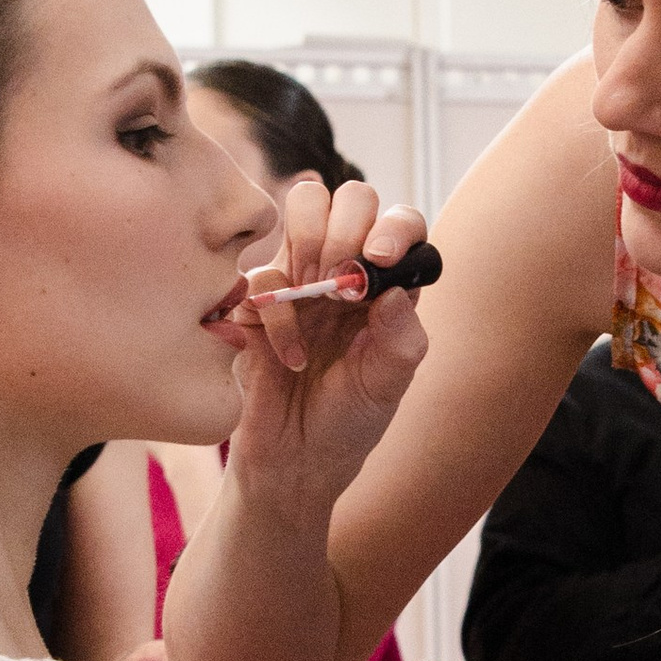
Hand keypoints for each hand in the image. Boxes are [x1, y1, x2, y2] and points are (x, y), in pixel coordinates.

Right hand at [228, 178, 431, 510]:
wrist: (293, 462)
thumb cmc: (349, 422)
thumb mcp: (388, 387)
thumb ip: (402, 340)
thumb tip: (395, 290)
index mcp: (387, 284)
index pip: (401, 222)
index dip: (393, 226)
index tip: (378, 260)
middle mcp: (347, 270)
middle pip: (351, 197)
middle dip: (346, 231)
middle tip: (341, 285)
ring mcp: (301, 278)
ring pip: (303, 207)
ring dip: (310, 250)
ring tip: (315, 302)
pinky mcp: (259, 300)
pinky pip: (264, 274)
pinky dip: (277, 315)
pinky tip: (290, 357)